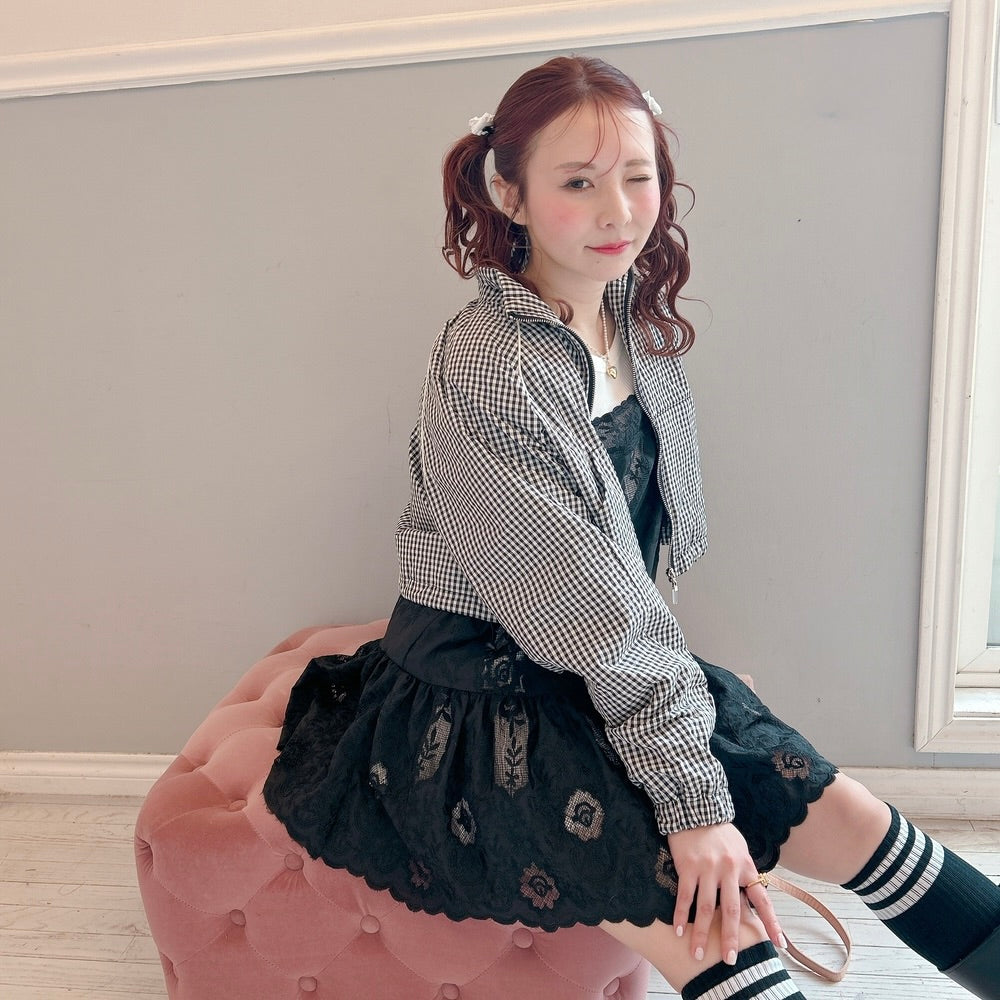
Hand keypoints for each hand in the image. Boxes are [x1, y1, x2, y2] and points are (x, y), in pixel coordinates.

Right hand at [666, 822, 784, 964]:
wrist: (695, 807)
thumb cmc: (719, 831)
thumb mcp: (740, 849)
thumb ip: (744, 873)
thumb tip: (750, 899)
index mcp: (746, 866)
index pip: (762, 899)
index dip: (772, 922)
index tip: (779, 945)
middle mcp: (729, 869)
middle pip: (732, 910)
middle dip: (732, 938)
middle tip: (731, 961)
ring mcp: (707, 868)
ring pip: (706, 908)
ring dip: (702, 934)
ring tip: (697, 954)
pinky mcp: (688, 866)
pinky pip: (685, 896)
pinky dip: (681, 915)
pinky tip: (679, 930)